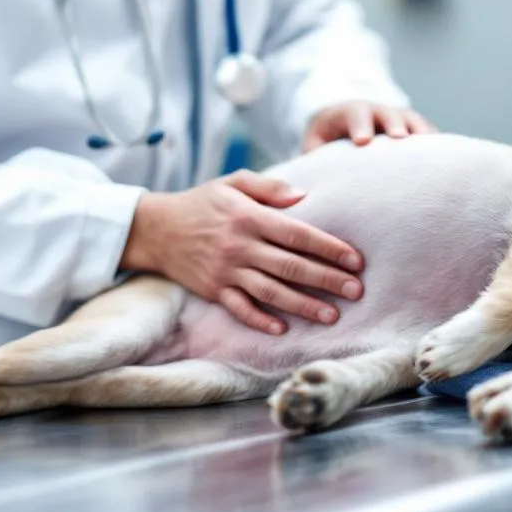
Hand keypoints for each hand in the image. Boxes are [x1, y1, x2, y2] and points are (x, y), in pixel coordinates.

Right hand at [120, 170, 363, 334]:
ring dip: (303, 305)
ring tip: (332, 315)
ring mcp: (226, 271)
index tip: (356, 260)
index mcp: (249, 217)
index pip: (298, 234)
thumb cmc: (202, 202)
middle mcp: (240, 246)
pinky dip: (260, 320)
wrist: (156, 228)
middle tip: (356, 291)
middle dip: (327, 279)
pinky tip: (283, 328)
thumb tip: (303, 196)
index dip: (329, 247)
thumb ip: (269, 187)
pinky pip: (240, 309)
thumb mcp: (234, 183)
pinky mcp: (214, 290)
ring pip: (271, 292)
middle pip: (291, 266)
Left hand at [302, 101, 435, 152]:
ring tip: (432, 148)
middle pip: (388, 114)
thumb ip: (312, 160)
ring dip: (421, 133)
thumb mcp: (315, 145)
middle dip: (393, 125)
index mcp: (349, 113)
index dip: (359, 126)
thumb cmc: (327, 141)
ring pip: (413, 121)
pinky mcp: (414, 129)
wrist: (347, 122)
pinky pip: (428, 134)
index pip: (354, 115)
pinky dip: (437, 145)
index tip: (362, 142)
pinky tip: (447, 162)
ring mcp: (398, 118)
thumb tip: (298, 190)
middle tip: (398, 138)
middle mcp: (377, 112)